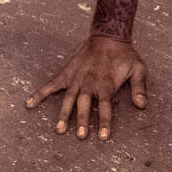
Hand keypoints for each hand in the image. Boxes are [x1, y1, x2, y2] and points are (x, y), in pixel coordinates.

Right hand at [26, 35, 147, 140]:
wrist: (108, 35)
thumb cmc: (124, 54)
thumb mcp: (138, 67)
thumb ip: (139, 87)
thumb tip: (142, 105)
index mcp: (106, 84)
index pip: (105, 106)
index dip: (104, 121)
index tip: (103, 137)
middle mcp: (89, 83)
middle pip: (84, 104)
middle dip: (82, 120)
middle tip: (79, 136)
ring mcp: (76, 78)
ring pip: (69, 98)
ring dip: (64, 114)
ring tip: (59, 129)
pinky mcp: (66, 73)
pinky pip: (51, 85)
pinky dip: (40, 94)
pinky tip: (29, 104)